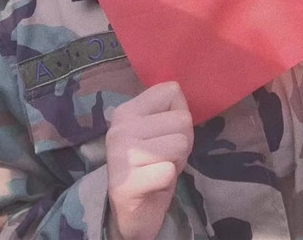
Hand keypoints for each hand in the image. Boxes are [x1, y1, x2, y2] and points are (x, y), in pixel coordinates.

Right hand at [106, 82, 193, 239]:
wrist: (132, 212)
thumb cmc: (151, 165)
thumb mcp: (159, 130)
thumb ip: (168, 109)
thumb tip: (178, 90)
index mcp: (126, 111)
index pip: (172, 90)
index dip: (179, 114)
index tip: (166, 134)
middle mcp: (119, 128)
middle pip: (182, 119)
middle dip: (182, 142)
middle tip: (164, 158)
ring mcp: (120, 156)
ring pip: (180, 144)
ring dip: (177, 161)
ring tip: (159, 169)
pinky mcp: (126, 184)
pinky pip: (169, 171)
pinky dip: (169, 179)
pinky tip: (154, 184)